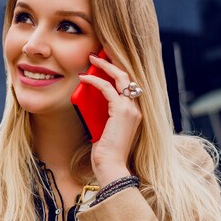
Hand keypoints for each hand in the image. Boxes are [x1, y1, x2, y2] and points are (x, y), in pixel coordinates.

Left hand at [78, 53, 142, 185]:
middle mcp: (136, 109)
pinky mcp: (122, 111)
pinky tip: (84, 78)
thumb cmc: (106, 153)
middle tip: (99, 54)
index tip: (106, 61)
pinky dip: (95, 81)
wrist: (111, 167)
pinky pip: (107, 88)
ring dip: (104, 66)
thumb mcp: (104, 128)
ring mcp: (131, 109)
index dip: (118, 71)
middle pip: (128, 76)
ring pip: (120, 78)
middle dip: (113, 62)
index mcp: (135, 113)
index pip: (129, 85)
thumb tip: (91, 99)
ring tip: (91, 59)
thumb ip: (103, 113)